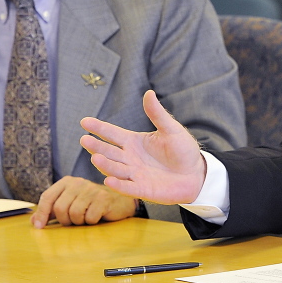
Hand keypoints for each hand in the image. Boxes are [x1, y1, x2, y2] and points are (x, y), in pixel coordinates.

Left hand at [30, 176, 136, 228]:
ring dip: (79, 222)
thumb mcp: (70, 204)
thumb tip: (34, 221)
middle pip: (60, 208)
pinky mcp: (104, 198)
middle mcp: (78, 182)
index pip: (47, 197)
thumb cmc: (91, 204)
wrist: (120, 201)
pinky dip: (91, 222)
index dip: (41, 213)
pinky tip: (97, 216)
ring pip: (74, 214)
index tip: (38, 226)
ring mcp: (92, 189)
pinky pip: (89, 218)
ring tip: (86, 218)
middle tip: (74, 221)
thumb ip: (52, 211)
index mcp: (67, 182)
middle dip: (65, 220)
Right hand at [82, 90, 205, 204]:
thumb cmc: (183, 150)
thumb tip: (149, 93)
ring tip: (95, 157)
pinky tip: (108, 180)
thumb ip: (157, 114)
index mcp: (134, 142)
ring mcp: (135, 174)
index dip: (99, 128)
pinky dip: (118, 185)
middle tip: (84, 140)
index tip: (84, 122)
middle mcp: (130, 158)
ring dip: (105, 164)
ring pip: (115, 169)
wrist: (196, 174)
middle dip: (96, 146)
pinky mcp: (143, 189)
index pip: (112, 134)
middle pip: (109, 152)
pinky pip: (128, 188)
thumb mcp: (171, 129)